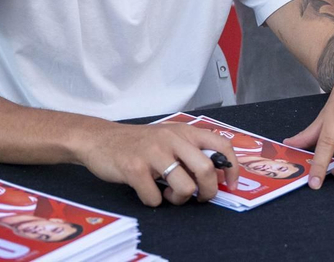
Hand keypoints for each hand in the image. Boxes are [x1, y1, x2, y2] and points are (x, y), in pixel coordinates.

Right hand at [75, 121, 238, 206]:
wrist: (100, 139)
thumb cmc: (138, 142)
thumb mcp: (169, 137)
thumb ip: (190, 149)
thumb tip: (217, 173)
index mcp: (184, 131)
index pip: (221, 145)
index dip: (233, 168)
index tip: (231, 185)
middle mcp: (171, 139)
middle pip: (206, 170)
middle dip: (208, 192)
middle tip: (199, 198)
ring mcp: (153, 153)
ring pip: (185, 187)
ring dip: (179, 199)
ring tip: (168, 194)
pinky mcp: (134, 168)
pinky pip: (154, 198)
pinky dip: (153, 202)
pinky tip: (147, 191)